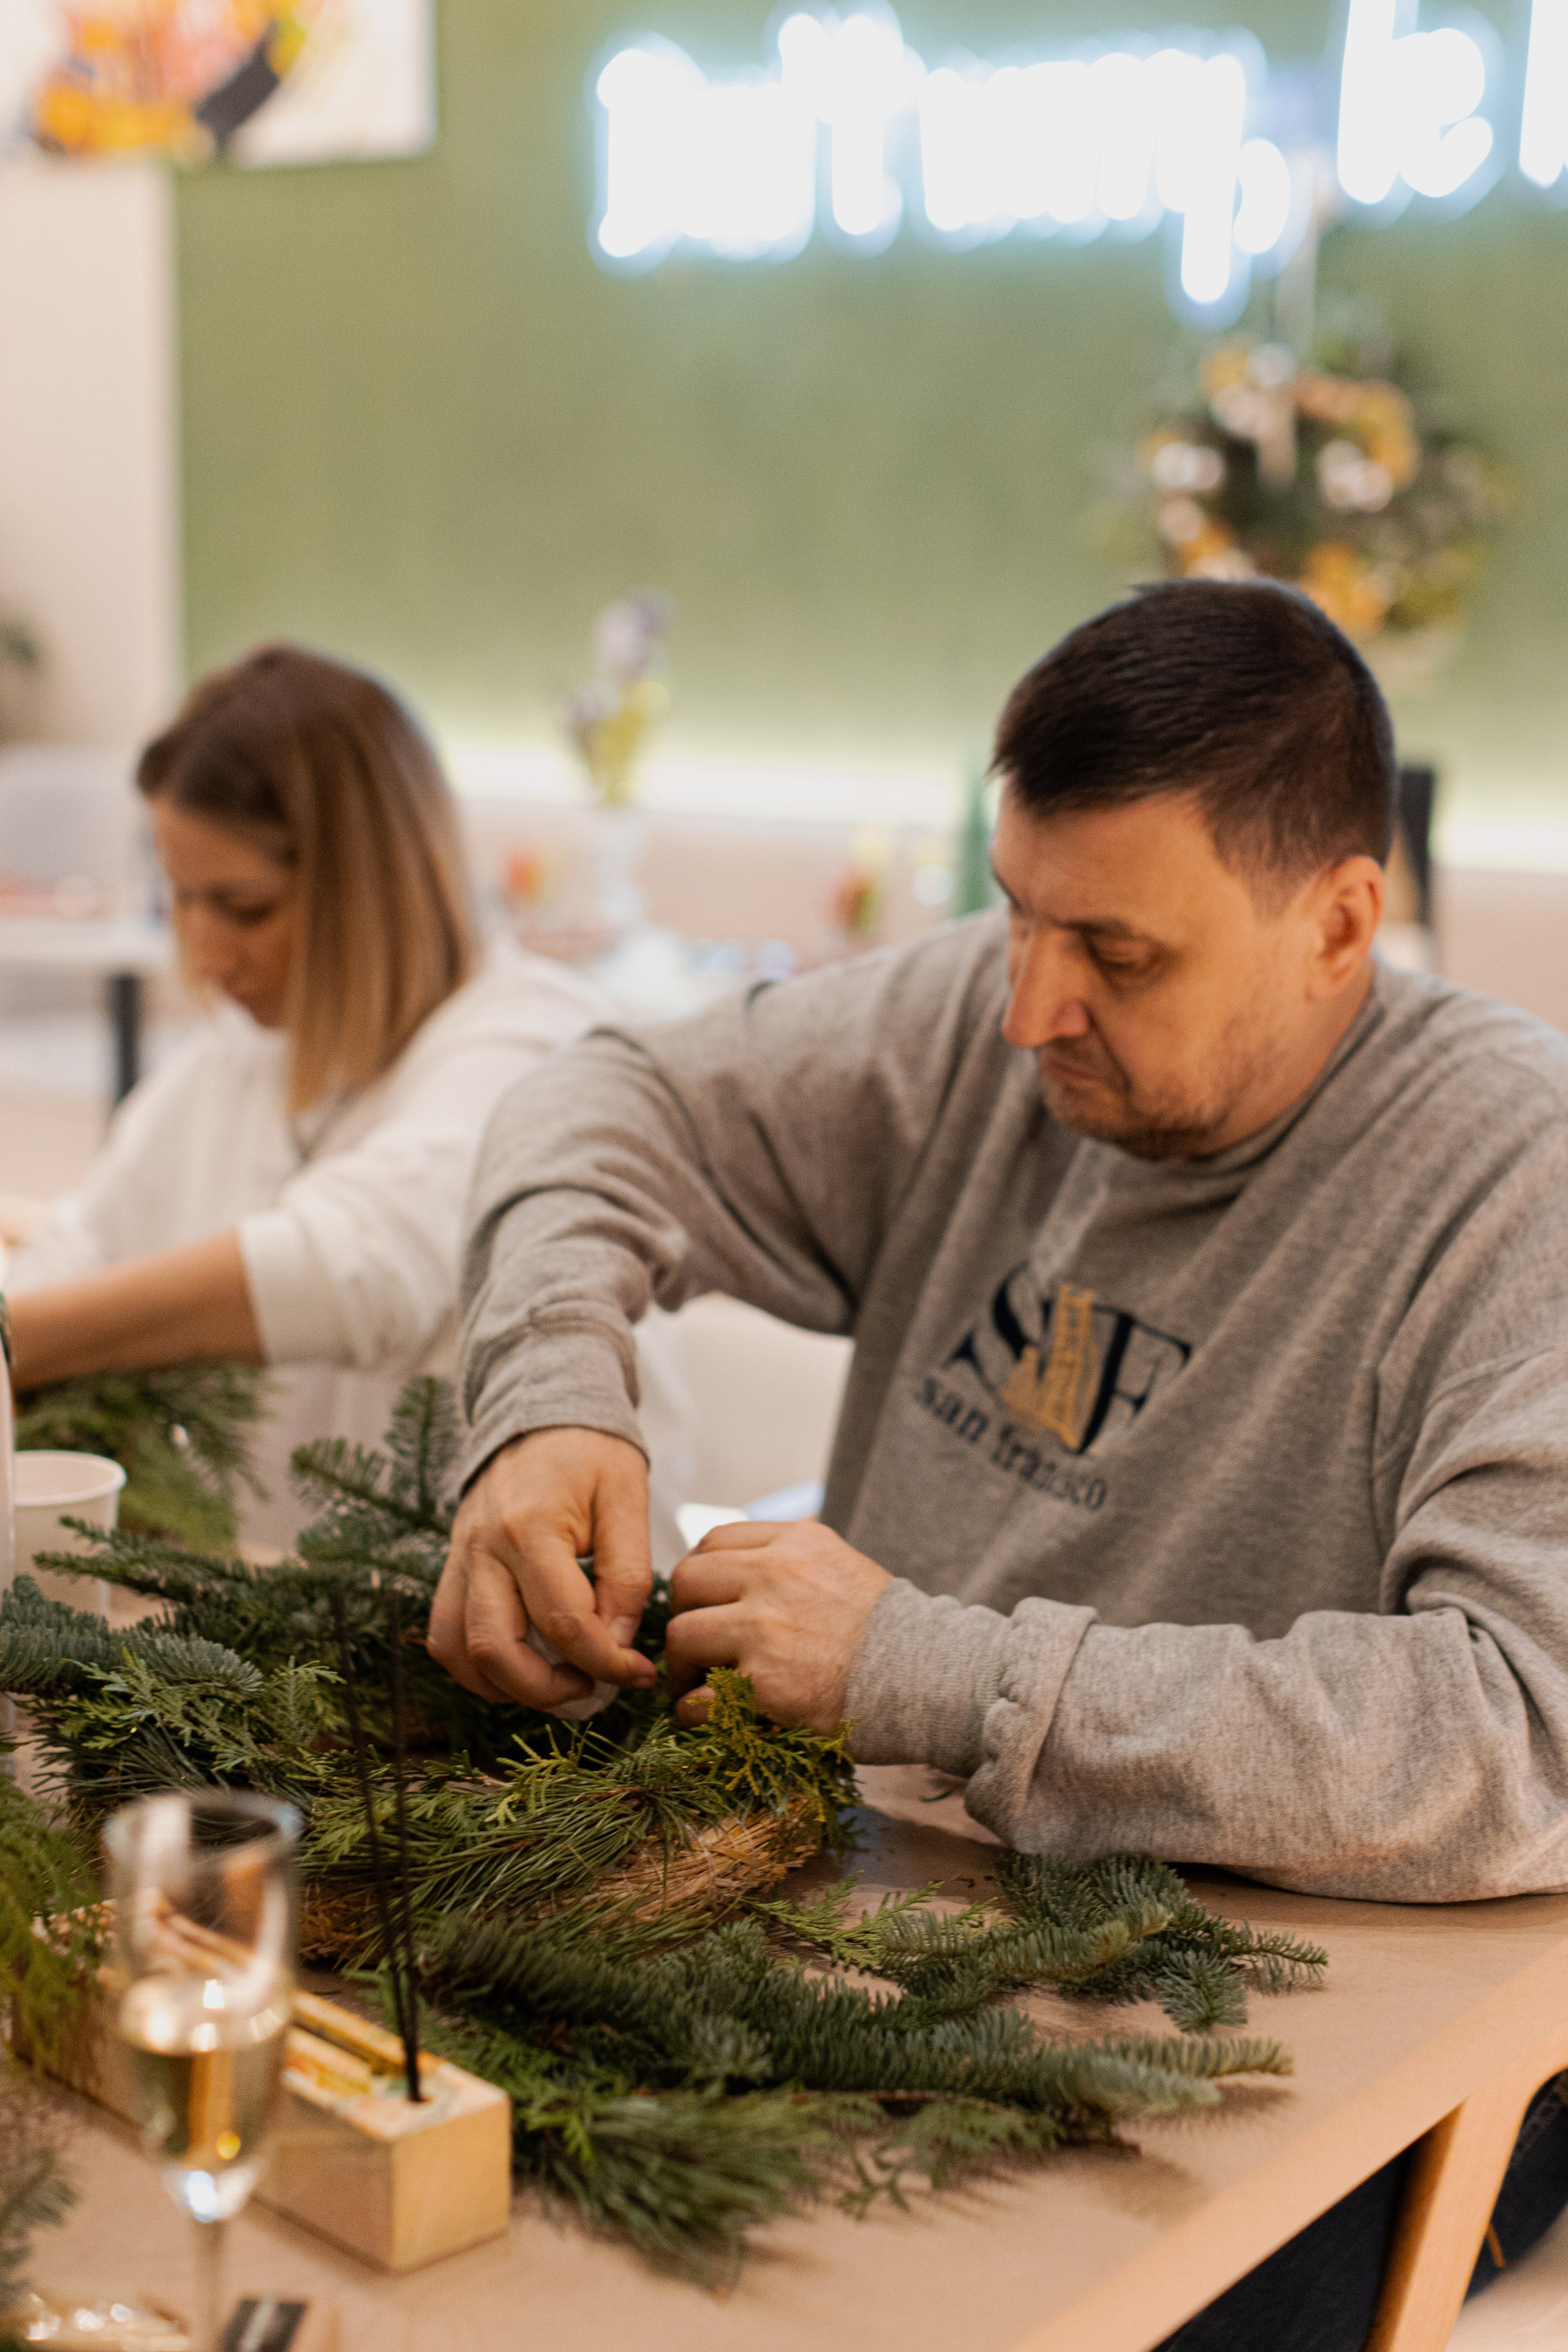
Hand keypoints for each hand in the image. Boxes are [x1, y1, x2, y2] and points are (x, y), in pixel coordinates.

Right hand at [428, 1428, 658, 1709]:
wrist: (540, 1412)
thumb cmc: (591, 1453)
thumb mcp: (627, 1498)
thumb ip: (626, 1573)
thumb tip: (618, 1642)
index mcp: (530, 1527)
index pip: (564, 1622)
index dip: (605, 1662)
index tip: (637, 1674)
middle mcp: (483, 1549)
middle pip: (495, 1649)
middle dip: (547, 1690)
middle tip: (593, 1691)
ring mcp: (460, 1559)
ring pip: (459, 1652)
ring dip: (507, 1686)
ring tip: (558, 1683)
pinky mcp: (453, 1566)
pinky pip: (445, 1634)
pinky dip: (478, 1666)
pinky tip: (523, 1665)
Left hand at [665, 1520, 892, 1730]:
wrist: (927, 1678)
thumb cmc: (888, 1631)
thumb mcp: (840, 1566)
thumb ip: (789, 1560)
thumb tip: (737, 1569)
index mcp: (794, 1543)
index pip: (713, 1540)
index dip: (700, 1575)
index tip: (705, 1602)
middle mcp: (773, 1576)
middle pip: (685, 1581)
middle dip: (682, 1614)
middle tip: (696, 1646)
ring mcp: (764, 1629)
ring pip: (681, 1635)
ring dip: (682, 1665)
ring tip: (700, 1685)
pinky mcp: (763, 1684)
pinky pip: (697, 1697)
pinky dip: (695, 1711)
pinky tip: (712, 1716)